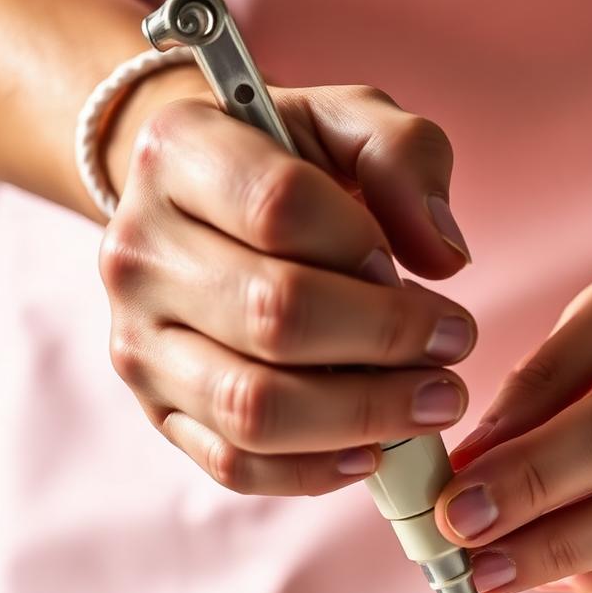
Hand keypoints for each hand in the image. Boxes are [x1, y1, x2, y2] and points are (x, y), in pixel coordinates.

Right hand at [98, 69, 477, 494]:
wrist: (198, 206)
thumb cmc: (288, 164)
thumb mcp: (348, 120)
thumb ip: (405, 158)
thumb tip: (445, 257)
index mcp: (177, 151)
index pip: (278, 207)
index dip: (368, 251)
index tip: (433, 280)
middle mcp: (139, 251)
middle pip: (273, 316)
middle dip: (385, 343)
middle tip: (451, 352)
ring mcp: (139, 342)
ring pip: (253, 407)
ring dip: (362, 415)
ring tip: (430, 405)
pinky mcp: (159, 412)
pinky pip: (235, 465)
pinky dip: (314, 471)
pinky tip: (371, 453)